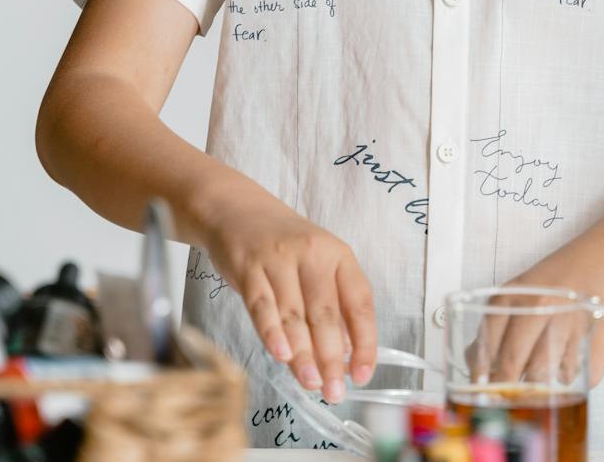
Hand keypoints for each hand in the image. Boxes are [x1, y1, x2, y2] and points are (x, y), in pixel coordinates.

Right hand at [201, 194, 377, 403]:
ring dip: (303, 355)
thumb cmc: (284, 247)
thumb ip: (332, 306)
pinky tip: (281, 356)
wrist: (238, 212)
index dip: (365, 342)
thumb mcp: (318, 265)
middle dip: (331, 359)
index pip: (360, 304)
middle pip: (326, 315)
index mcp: (339, 256)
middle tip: (334, 391)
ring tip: (311, 383)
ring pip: (294, 315)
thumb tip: (346, 355)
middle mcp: (313, 255)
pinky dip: (272, 333)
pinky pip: (262, 306)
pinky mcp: (248, 267)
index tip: (363, 374)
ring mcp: (279, 260)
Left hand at [472, 247, 603, 389]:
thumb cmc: (568, 275)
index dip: (482, 369)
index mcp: (517, 293)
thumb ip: (500, 319)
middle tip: (507, 398)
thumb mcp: (526, 288)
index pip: (488, 340)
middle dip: (506, 386)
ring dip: (540, 386)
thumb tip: (474, 358)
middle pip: (512, 362)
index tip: (480, 386)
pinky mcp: (599, 340)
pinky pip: (580, 378)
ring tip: (541, 382)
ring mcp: (570, 323)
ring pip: (543, 374)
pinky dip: (574, 382)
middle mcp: (540, 306)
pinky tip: (570, 371)